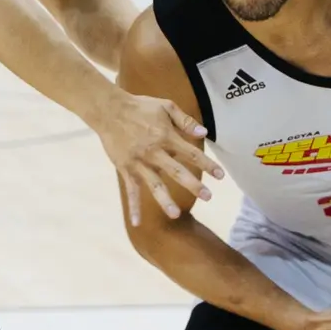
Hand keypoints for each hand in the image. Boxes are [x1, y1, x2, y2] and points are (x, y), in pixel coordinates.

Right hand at [100, 91, 218, 224]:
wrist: (109, 110)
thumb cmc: (140, 106)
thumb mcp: (166, 106)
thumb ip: (185, 121)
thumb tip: (204, 133)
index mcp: (166, 137)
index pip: (191, 154)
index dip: (208, 165)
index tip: (221, 176)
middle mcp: (154, 152)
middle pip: (177, 171)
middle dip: (193, 185)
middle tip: (209, 197)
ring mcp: (139, 162)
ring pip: (154, 185)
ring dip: (165, 200)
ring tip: (176, 214)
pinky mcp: (126, 169)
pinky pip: (131, 191)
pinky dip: (133, 207)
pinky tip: (137, 223)